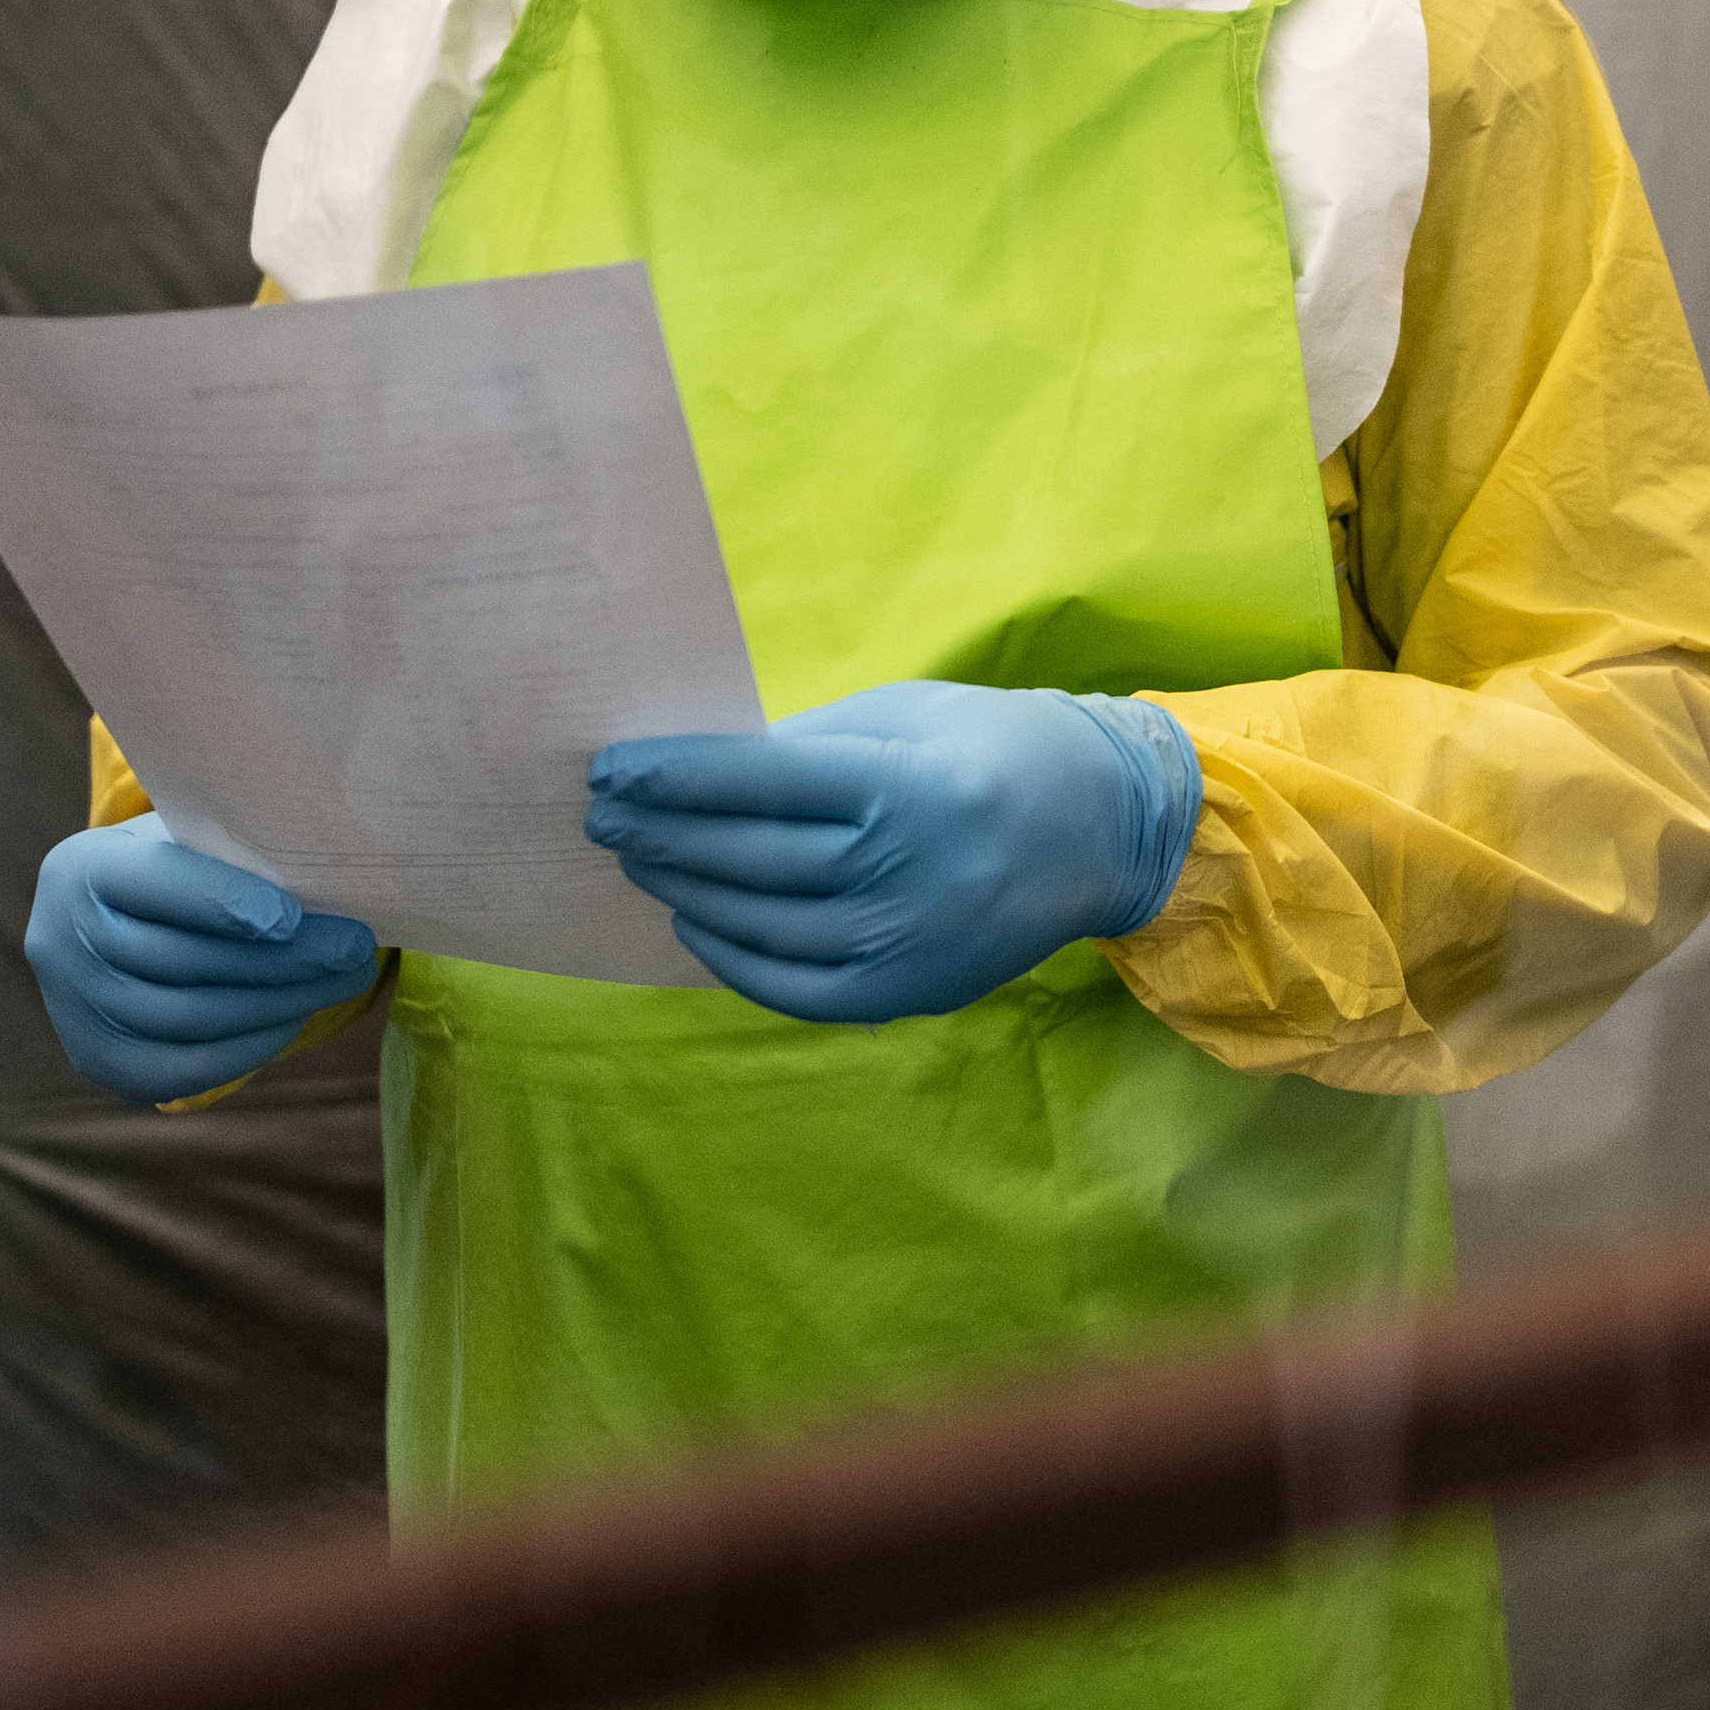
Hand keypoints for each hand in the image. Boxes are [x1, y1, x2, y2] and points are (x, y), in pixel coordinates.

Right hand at [26, 816, 381, 1103]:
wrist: (102, 923)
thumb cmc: (171, 867)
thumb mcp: (186, 839)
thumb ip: (232, 852)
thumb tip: (326, 879)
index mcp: (83, 868)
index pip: (153, 883)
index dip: (223, 902)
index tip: (294, 917)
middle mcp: (61, 941)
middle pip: (181, 959)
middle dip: (281, 959)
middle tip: (353, 950)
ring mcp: (73, 1009)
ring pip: (187, 1017)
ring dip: (277, 1004)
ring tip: (341, 981)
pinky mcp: (98, 1060)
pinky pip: (182, 1069)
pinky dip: (247, 1047)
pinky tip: (295, 1018)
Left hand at [587, 681, 1202, 1025]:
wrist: (1106, 827)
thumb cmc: (994, 748)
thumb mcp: (904, 718)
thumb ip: (806, 749)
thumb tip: (695, 772)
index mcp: (902, 783)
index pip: (751, 782)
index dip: (668, 776)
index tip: (608, 768)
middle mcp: (903, 869)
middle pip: (744, 856)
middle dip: (659, 833)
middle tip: (603, 817)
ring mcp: (907, 941)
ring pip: (759, 922)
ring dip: (683, 891)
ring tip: (640, 861)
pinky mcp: (910, 991)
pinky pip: (796, 987)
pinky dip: (734, 960)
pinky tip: (696, 924)